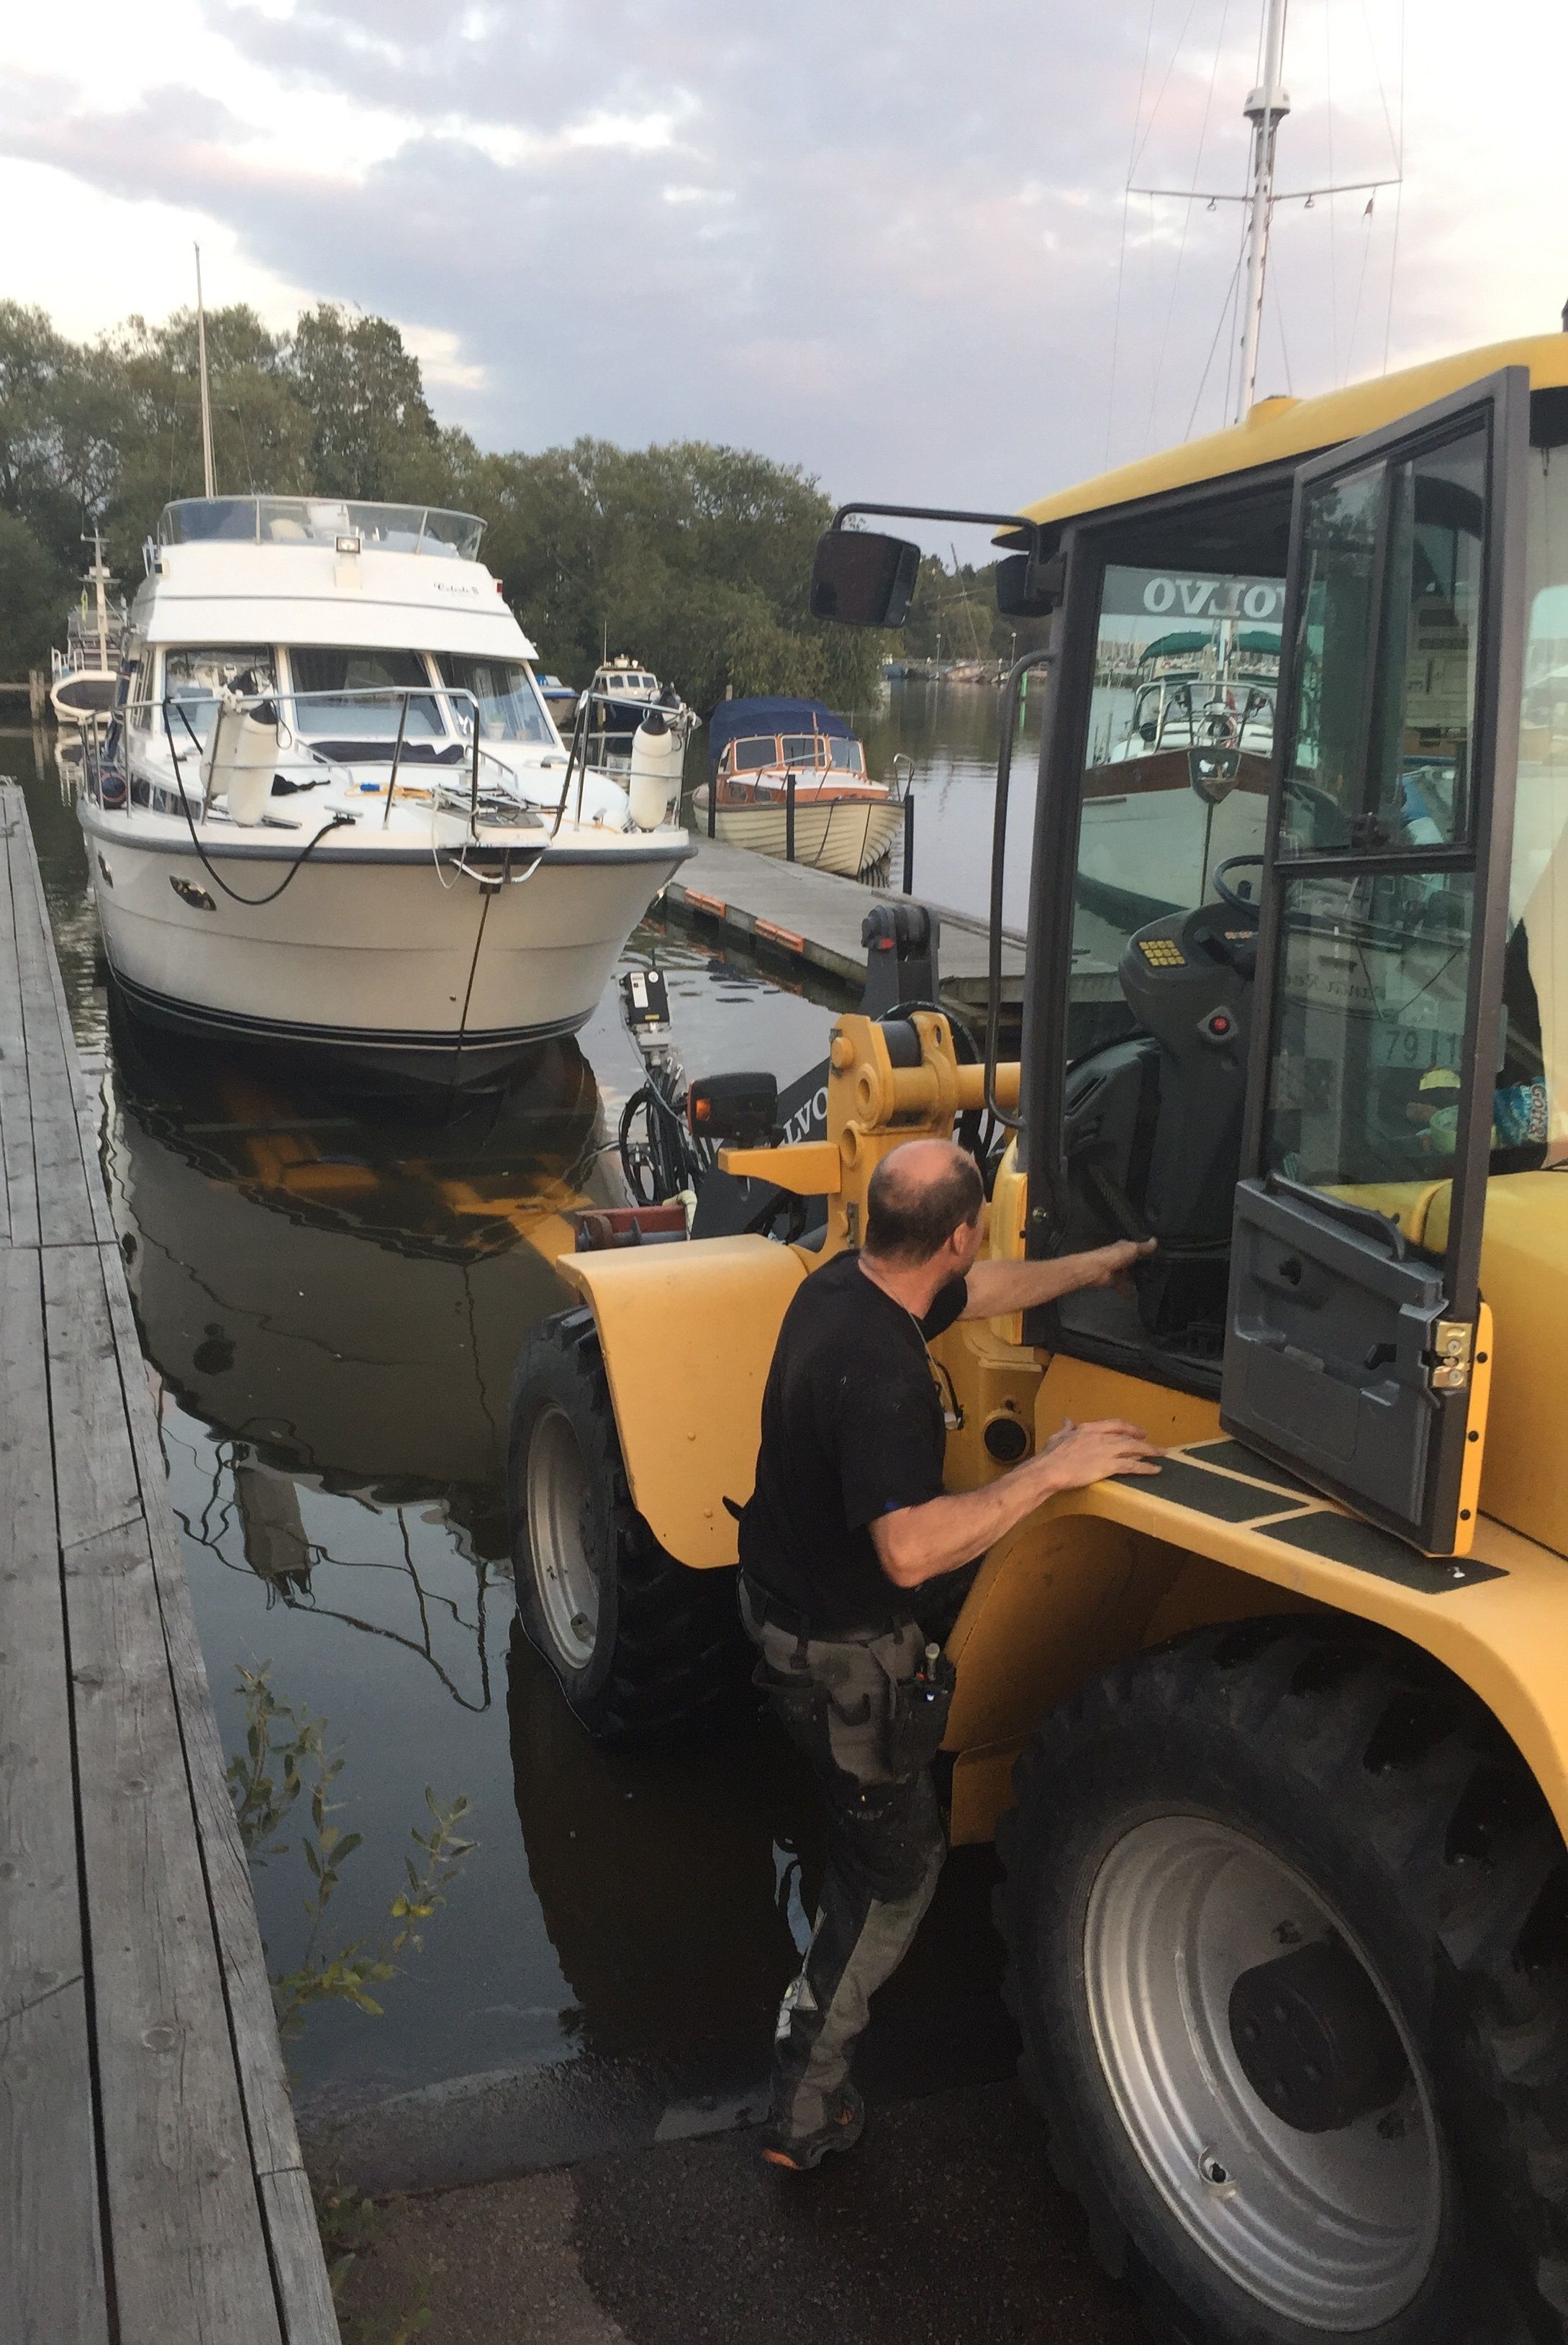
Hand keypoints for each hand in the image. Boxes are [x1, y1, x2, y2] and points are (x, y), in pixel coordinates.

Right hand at [1035, 1417, 1163, 1491]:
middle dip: (1142, 1439)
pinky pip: (1132, 1465)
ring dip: (1150, 1451)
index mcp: (1089, 1429)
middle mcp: (1102, 1437)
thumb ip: (1066, 1429)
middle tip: (1153, 1444)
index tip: (1137, 1430)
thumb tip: (1067, 1420)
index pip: (1114, 1424)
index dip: (1128, 1427)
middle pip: (1127, 1436)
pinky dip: (1146, 1467)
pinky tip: (1155, 1469)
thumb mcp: (1057, 1436)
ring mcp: (1107, 1451)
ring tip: (1161, 1454)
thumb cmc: (1051, 1455)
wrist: (1051, 1469)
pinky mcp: (1109, 1466)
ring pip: (1134, 1448)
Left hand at [1065, 1237, 1156, 1295]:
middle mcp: (1119, 1258)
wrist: (1097, 1269)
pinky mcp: (1112, 1281)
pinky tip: (1134, 1295)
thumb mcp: (1133, 1248)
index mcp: (1123, 1247)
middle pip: (1132, 1263)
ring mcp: (1116, 1270)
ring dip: (1135, 1279)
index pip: (1136, 1249)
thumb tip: (1155, 1240)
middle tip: (1154, 1274)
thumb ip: (1144, 1247)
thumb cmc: (1114, 1255)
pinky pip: (1122, 1287)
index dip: (1144, 1252)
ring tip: (1148, 1285)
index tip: (1155, 1257)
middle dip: (1141, 1268)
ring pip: (1128, 1275)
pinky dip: (1128, 1291)